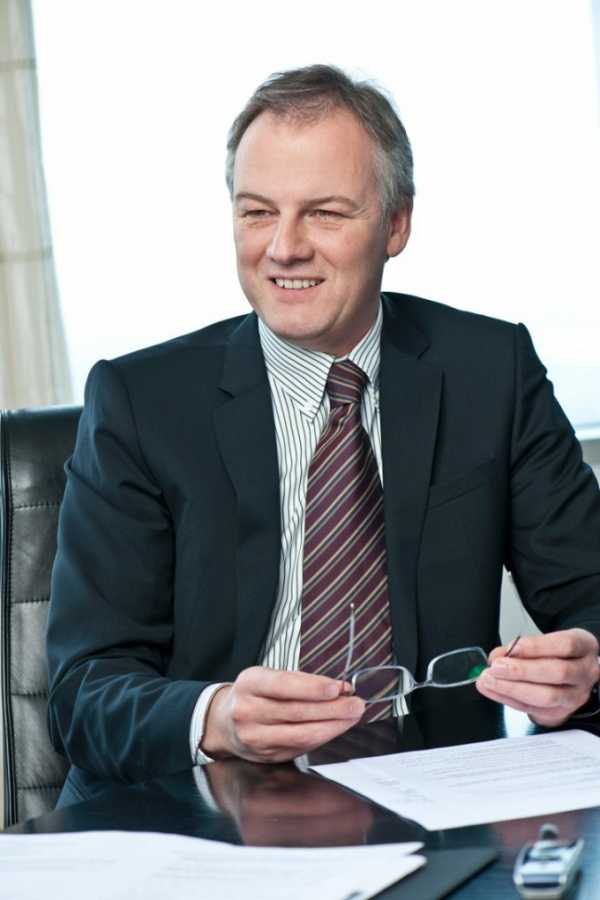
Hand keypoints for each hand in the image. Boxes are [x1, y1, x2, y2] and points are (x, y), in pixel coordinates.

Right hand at [201, 666, 364, 762]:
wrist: (225, 722)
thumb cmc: (254, 695)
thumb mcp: (269, 677)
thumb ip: (303, 682)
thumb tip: (341, 688)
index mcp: (249, 684)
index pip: (283, 685)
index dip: (312, 687)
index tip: (337, 687)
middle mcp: (248, 711)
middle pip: (297, 712)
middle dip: (332, 709)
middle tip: (356, 704)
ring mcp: (255, 737)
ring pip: (302, 734)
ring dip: (333, 725)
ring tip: (352, 716)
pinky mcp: (266, 756)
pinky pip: (301, 747)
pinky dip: (323, 737)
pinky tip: (335, 728)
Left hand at [476, 628, 599, 726]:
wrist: (568, 669)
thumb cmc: (555, 652)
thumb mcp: (545, 640)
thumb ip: (522, 646)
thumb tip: (499, 656)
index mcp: (584, 647)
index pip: (565, 645)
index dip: (536, 647)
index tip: (511, 648)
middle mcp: (585, 672)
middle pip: (558, 672)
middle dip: (522, 671)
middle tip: (496, 667)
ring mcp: (577, 695)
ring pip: (547, 696)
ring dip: (513, 688)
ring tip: (490, 680)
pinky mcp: (562, 712)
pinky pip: (534, 709)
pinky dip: (509, 699)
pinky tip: (493, 690)